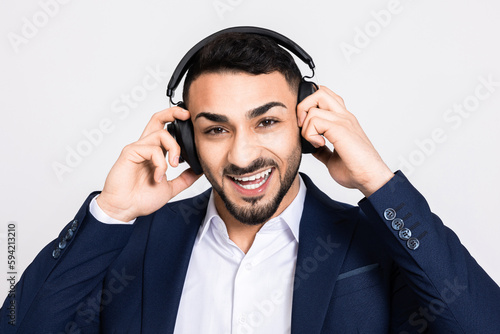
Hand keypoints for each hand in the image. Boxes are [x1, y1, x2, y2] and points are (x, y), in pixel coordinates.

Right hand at [96, 107, 201, 221]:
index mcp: (154, 152)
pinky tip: (158, 177)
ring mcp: (137, 148)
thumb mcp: (170, 188)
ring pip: (161, 134)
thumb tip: (199, 171)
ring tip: (173, 166)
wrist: (124, 209)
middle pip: (157, 118)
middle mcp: (146, 147)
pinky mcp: (130, 153)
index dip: (177, 122)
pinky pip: (152, 149)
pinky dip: (160, 163)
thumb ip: (184, 178)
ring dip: (174, 149)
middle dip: (173, 112)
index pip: (165, 129)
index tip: (191, 121)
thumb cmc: (141, 199)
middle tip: (187, 115)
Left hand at [297, 86, 393, 196]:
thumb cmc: (356, 170)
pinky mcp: (341, 129)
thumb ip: (322, 150)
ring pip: (314, 105)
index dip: (310, 105)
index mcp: (343, 121)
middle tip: (303, 127)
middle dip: (303, 107)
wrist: (370, 179)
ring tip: (313, 141)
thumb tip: (312, 148)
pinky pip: (315, 120)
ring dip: (305, 126)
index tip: (305, 126)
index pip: (325, 97)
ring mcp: (343, 121)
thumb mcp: (332, 158)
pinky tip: (318, 144)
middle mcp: (344, 117)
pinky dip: (309, 134)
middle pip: (320, 91)